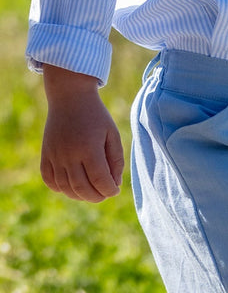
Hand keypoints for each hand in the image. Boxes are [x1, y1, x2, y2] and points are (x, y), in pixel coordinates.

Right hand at [41, 65, 123, 202]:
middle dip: (96, 197)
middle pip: (82, 188)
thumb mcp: (111, 133)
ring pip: (65, 188)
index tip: (115, 190)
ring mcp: (55, 155)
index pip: (100, 180)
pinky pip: (49, 180)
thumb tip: (114, 184)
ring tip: (91, 192)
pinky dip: (60, 188)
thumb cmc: (95, 115)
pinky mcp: (45, 155)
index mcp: (89, 148)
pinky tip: (72, 185)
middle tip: (104, 195)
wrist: (70, 97)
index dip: (109, 190)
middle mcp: (69, 154)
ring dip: (79, 195)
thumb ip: (116, 159)